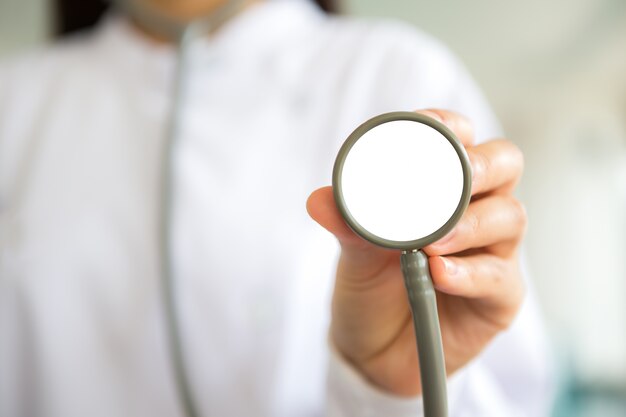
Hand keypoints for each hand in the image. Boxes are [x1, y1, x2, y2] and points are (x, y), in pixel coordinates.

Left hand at [306, 109, 526, 395]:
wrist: (374, 349)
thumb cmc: (372, 287)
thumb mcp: (355, 252)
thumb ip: (347, 224)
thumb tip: (319, 200)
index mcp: (442, 188)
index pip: (460, 141)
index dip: (451, 126)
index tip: (433, 128)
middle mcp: (475, 211)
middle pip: (504, 166)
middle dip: (482, 165)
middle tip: (456, 179)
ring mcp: (492, 252)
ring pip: (509, 217)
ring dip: (471, 224)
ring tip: (431, 242)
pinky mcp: (500, 297)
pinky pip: (499, 278)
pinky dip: (469, 273)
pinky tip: (439, 274)